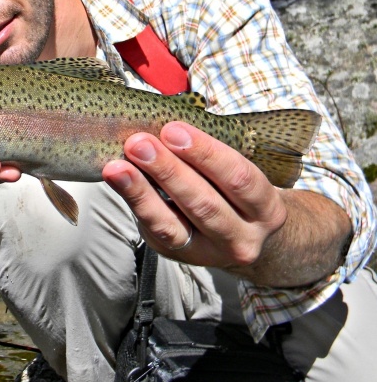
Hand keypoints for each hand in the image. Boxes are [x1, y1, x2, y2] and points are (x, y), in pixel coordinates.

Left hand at [102, 122, 288, 272]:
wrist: (242, 237)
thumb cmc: (235, 193)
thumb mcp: (239, 176)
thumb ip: (210, 156)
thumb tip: (163, 124)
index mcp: (265, 209)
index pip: (240, 178)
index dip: (206, 153)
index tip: (174, 129)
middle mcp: (242, 238)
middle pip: (204, 204)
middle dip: (168, 171)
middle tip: (139, 143)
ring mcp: (209, 254)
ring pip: (172, 226)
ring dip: (141, 192)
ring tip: (117, 166)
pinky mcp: (178, 257)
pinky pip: (154, 231)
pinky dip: (135, 204)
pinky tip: (119, 182)